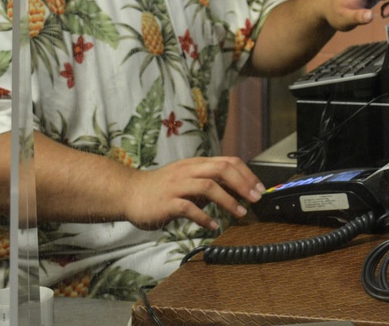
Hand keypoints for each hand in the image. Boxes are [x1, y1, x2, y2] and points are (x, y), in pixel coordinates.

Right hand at [123, 156, 264, 230]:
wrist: (129, 193)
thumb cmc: (161, 188)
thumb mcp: (188, 179)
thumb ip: (210, 183)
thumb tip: (237, 189)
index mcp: (196, 164)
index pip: (228, 161)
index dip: (247, 174)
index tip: (259, 189)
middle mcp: (188, 170)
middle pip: (222, 169)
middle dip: (243, 184)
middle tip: (255, 199)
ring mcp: (177, 185)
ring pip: (208, 186)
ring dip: (228, 201)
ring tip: (239, 213)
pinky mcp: (167, 202)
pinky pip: (189, 208)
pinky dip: (204, 218)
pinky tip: (213, 226)